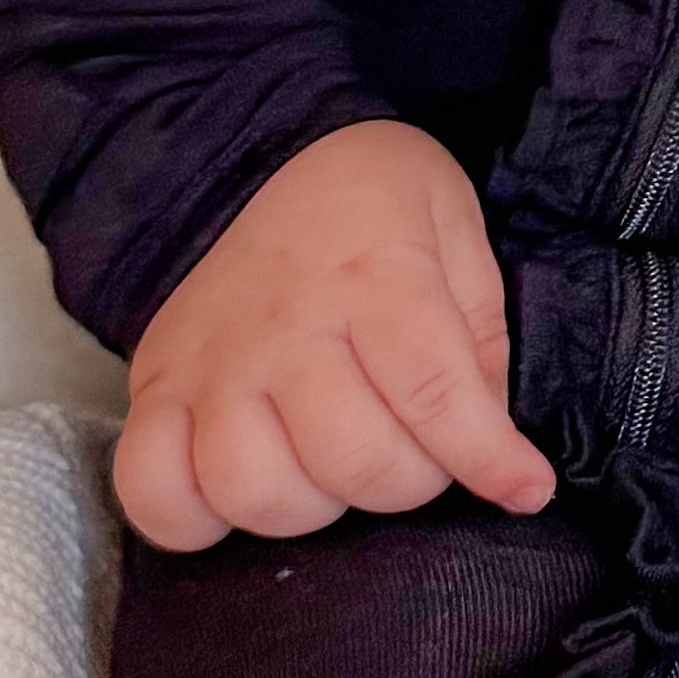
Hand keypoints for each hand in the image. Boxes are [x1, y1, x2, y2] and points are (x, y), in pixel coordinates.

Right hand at [112, 120, 556, 552]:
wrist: (264, 161)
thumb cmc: (378, 211)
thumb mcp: (459, 243)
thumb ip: (480, 348)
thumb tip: (495, 456)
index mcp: (375, 279)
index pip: (433, 392)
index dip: (486, 458)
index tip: (525, 489)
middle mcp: (286, 325)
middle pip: (353, 461)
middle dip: (407, 481)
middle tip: (413, 450)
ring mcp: (210, 363)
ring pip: (257, 490)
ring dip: (313, 504)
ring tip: (330, 465)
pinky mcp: (156, 388)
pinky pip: (153, 491)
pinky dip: (195, 516)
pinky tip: (242, 484)